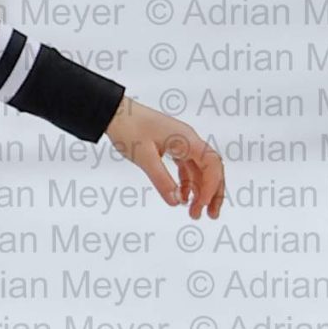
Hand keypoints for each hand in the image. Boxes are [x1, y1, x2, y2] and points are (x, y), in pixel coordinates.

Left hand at [105, 95, 224, 219]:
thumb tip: (175, 202)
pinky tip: (181, 198)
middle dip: (213, 193)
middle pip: (212, 169)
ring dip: (199, 191)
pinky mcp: (172, 147)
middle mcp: (189, 140)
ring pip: (199, 170)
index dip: (211, 187)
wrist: (114, 112)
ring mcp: (181, 143)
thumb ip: (161, 180)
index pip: (212, 165)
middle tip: (210, 216)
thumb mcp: (144, 157)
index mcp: (187, 139)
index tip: (201, 205)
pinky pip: (186, 167)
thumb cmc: (129, 128)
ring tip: (194, 213)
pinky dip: (186, 184)